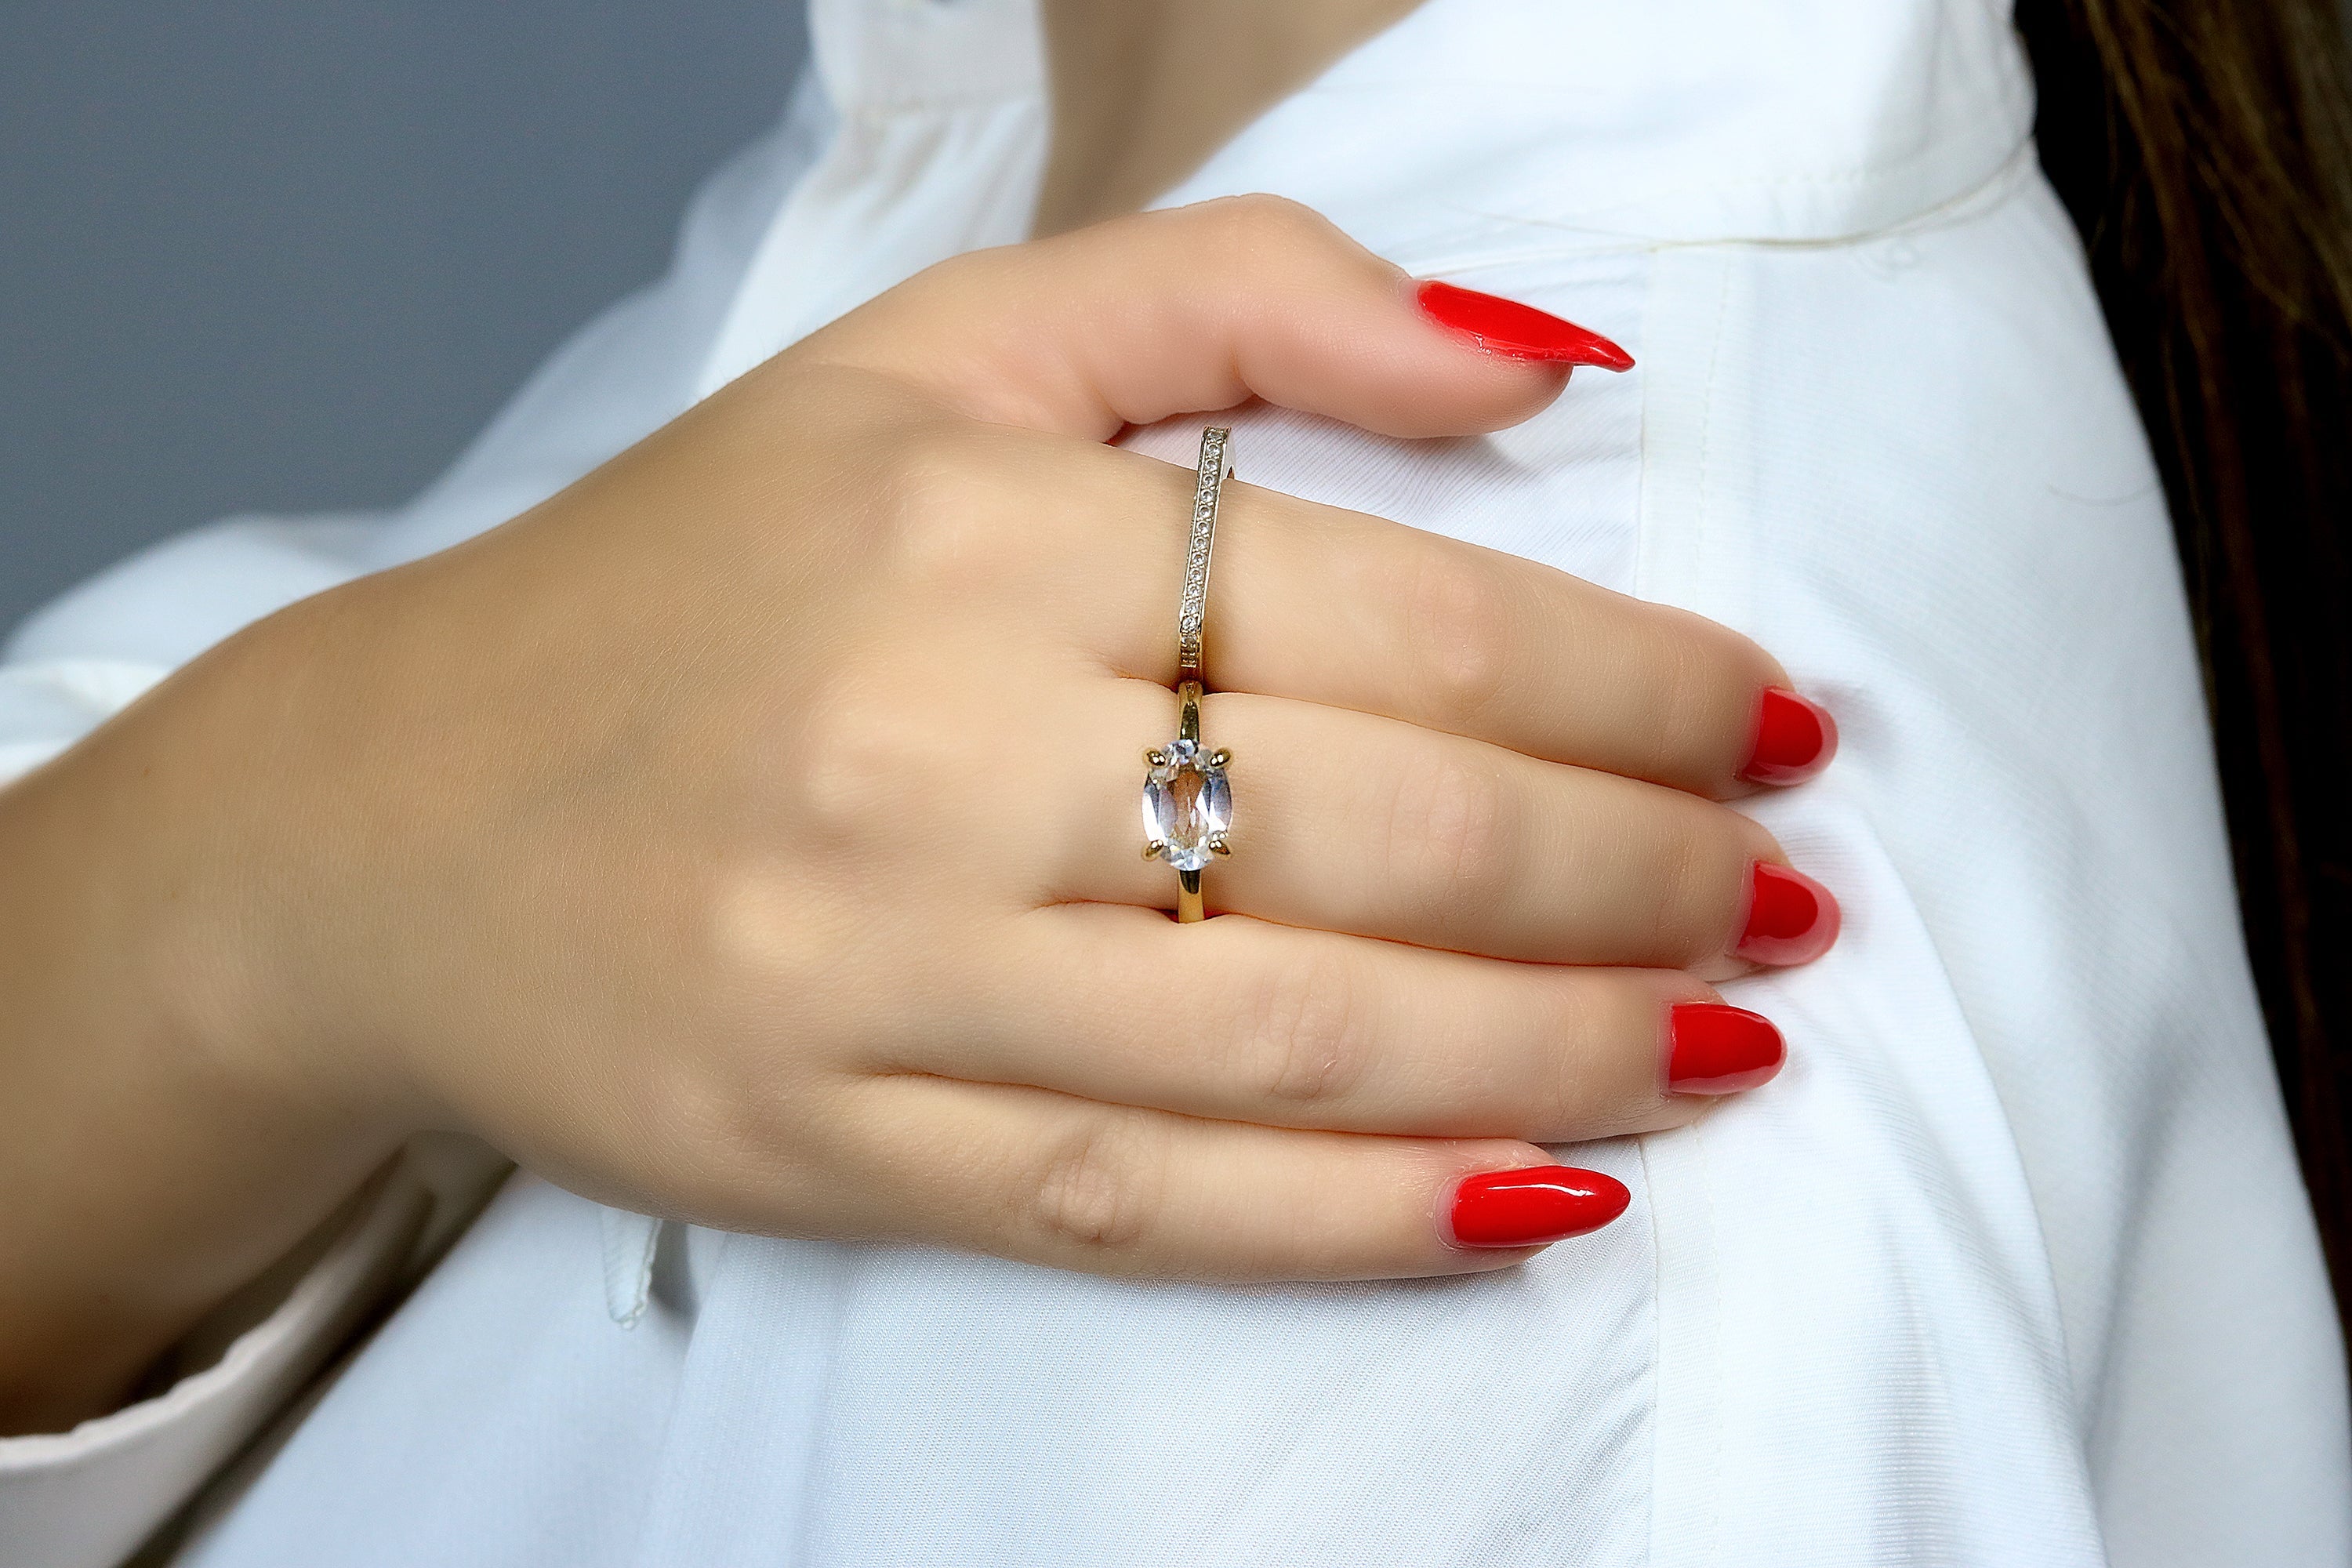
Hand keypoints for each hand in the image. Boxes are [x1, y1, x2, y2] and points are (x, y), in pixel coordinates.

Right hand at [0, 197, 1837, 1420]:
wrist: (384, 815)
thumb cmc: (694, 573)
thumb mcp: (939, 353)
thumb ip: (1245, 296)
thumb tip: (1537, 366)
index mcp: (972, 525)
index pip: (1400, 613)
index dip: (1630, 680)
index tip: (1763, 719)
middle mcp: (928, 753)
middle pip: (1386, 835)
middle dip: (1641, 872)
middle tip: (1779, 884)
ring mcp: (879, 980)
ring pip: (1303, 1042)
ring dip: (1567, 1050)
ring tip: (1729, 1036)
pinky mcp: (838, 1153)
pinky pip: (1156, 1205)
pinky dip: (1370, 1214)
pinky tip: (1537, 1190)